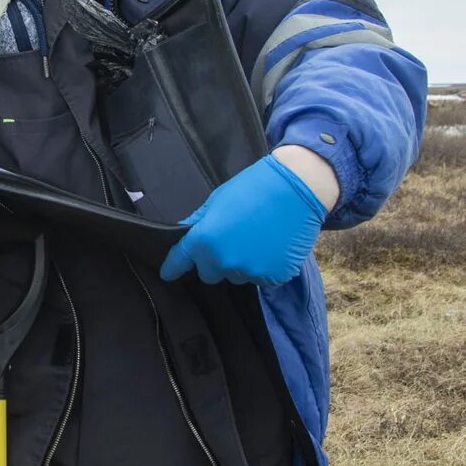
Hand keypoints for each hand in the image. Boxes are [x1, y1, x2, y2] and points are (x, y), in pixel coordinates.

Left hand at [158, 149, 333, 285]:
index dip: (173, 267)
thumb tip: (185, 235)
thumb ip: (199, 221)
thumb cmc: (254, 187)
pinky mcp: (273, 277)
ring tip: (258, 238)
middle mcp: (223, 261)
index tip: (167, 274)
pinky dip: (266, 267)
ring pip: (238, 276)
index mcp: (204, 240)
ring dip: (243, 264)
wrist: (297, 187)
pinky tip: (273, 246)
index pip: (180, 261)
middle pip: (210, 274)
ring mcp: (250, 271)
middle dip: (216, 261)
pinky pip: (262, 279)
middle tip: (233, 239)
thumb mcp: (218, 199)